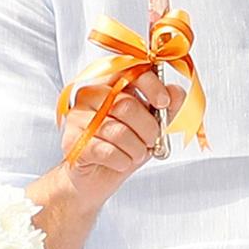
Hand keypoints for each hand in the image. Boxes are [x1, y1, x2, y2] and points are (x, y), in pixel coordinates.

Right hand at [59, 70, 186, 203]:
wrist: (95, 177)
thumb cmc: (121, 147)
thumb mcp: (149, 125)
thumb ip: (165, 108)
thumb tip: (176, 93)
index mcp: (109, 83)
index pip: (131, 72)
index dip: (152, 86)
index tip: (164, 103)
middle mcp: (90, 95)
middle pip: (126, 105)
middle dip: (148, 129)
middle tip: (151, 141)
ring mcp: (78, 117)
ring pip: (117, 131)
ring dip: (136, 149)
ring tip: (135, 154)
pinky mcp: (73, 141)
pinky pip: (106, 151)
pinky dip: (122, 161)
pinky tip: (121, 162)